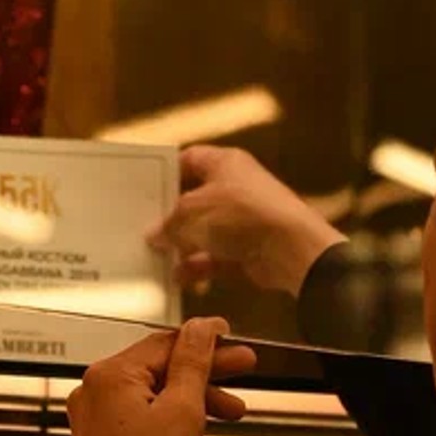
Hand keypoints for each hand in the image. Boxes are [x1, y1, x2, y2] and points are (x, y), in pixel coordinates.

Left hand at [65, 318, 256, 435]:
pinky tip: (197, 428)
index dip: (206, 341)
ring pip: (153, 392)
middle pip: (159, 366)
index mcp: (110, 375)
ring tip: (232, 410)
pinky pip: (142, 415)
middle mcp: (95, 391)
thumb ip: (194, 363)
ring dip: (193, 397)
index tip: (232, 339)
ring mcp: (95, 418)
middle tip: (242, 369)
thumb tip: (202, 328)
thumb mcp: (184, 412)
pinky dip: (172, 416)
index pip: (166, 343)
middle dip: (205, 371)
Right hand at [146, 145, 344, 299]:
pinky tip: (179, 276)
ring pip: (205, 230)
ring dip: (183, 245)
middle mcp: (236, 187)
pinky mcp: (250, 248)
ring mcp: (245, 219)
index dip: (167, 171)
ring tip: (157, 257)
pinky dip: (199, 266)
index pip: (190, 159)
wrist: (290, 248)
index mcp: (225, 163)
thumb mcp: (192, 212)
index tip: (146, 188)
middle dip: (172, 216)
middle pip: (196, 198)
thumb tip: (155, 234)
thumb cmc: (241, 214)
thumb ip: (170, 223)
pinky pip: (217, 256)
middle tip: (146, 228)